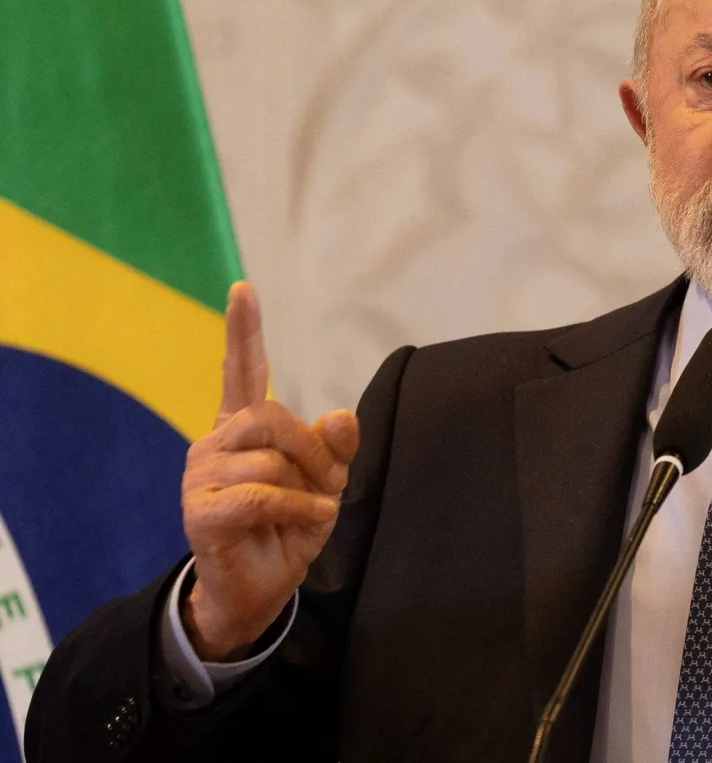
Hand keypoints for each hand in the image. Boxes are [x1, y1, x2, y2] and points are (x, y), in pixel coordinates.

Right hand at [180, 282, 359, 660]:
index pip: (241, 370)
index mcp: (242, 428)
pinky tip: (312, 520)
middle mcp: (215, 443)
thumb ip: (336, 448)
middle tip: (330, 483)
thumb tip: (342, 415)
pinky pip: (263, 495)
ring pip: (272, 461)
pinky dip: (300, 508)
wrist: (260, 589)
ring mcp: (201, 475)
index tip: (244, 289)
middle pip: (273, 418)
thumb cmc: (290, 528)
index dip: (244, 331)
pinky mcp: (200, 510)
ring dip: (309, 487)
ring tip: (311, 509)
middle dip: (316, 451)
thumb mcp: (325, 484)